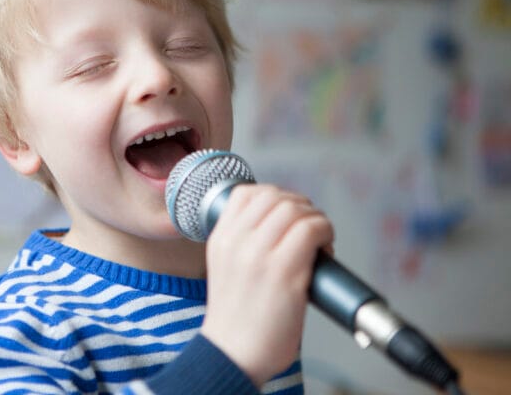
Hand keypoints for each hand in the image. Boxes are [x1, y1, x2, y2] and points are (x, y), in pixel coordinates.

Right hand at [200, 184, 333, 387]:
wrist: (234, 354)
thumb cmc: (238, 319)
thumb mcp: (225, 268)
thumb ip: (243, 243)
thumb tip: (282, 223)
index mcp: (220, 239)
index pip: (246, 193)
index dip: (275, 196)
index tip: (288, 213)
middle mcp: (236, 241)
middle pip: (274, 196)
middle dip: (300, 206)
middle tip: (309, 228)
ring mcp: (259, 254)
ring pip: (295, 208)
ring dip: (315, 219)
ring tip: (319, 242)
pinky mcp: (284, 270)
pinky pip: (312, 229)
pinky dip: (325, 232)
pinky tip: (325, 252)